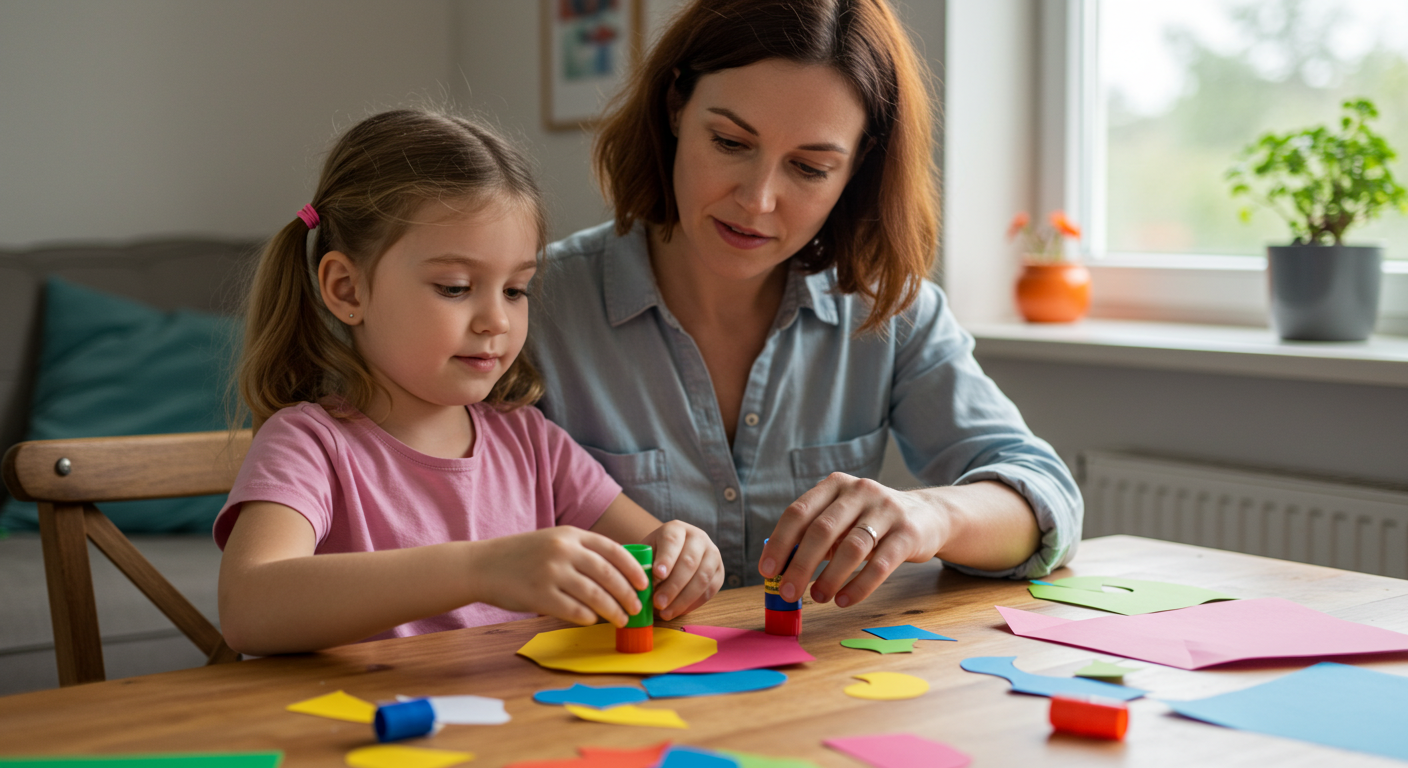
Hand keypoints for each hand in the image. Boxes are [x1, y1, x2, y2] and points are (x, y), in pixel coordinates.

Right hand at [467, 526, 649, 626]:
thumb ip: (582, 551)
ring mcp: (551, 573)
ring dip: (612, 610)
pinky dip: (588, 617)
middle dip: (627, 594)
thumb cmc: (523, 555)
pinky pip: (573, 610)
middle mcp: (563, 551)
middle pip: (608, 574)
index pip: (613, 550)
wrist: (482, 565)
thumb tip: (619, 574)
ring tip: (621, 619)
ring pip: (594, 595)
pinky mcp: (539, 596)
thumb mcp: (554, 540)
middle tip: (636, 608)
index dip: (633, 568)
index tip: (643, 584)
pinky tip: (593, 621)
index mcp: (571, 535)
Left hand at [639, 520, 723, 619]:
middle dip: (673, 586)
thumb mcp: (646, 555)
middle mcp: (698, 537)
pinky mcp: (719, 572)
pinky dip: (693, 604)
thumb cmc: (655, 556)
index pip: (672, 541)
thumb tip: (643, 588)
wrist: (674, 556)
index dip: (666, 558)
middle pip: (689, 562)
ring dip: (683, 599)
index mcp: (676, 528)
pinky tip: (678, 611)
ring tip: (666, 613)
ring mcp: (712, 554)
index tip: (657, 575)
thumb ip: (643, 566)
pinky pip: (710, 590)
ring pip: (702, 578)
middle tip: (658, 603)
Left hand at [758, 472, 945, 608]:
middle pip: (821, 530)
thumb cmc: (870, 522)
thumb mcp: (842, 520)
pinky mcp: (908, 532)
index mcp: (835, 485)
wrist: (927, 516)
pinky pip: (880, 564)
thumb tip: (780, 570)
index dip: (780, 542)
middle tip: (787, 592)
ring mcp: (886, 509)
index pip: (798, 512)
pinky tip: (845, 600)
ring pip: (851, 548)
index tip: (767, 571)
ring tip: (818, 598)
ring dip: (829, 578)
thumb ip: (814, 537)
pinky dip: (859, 586)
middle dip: (800, 565)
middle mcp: (859, 491)